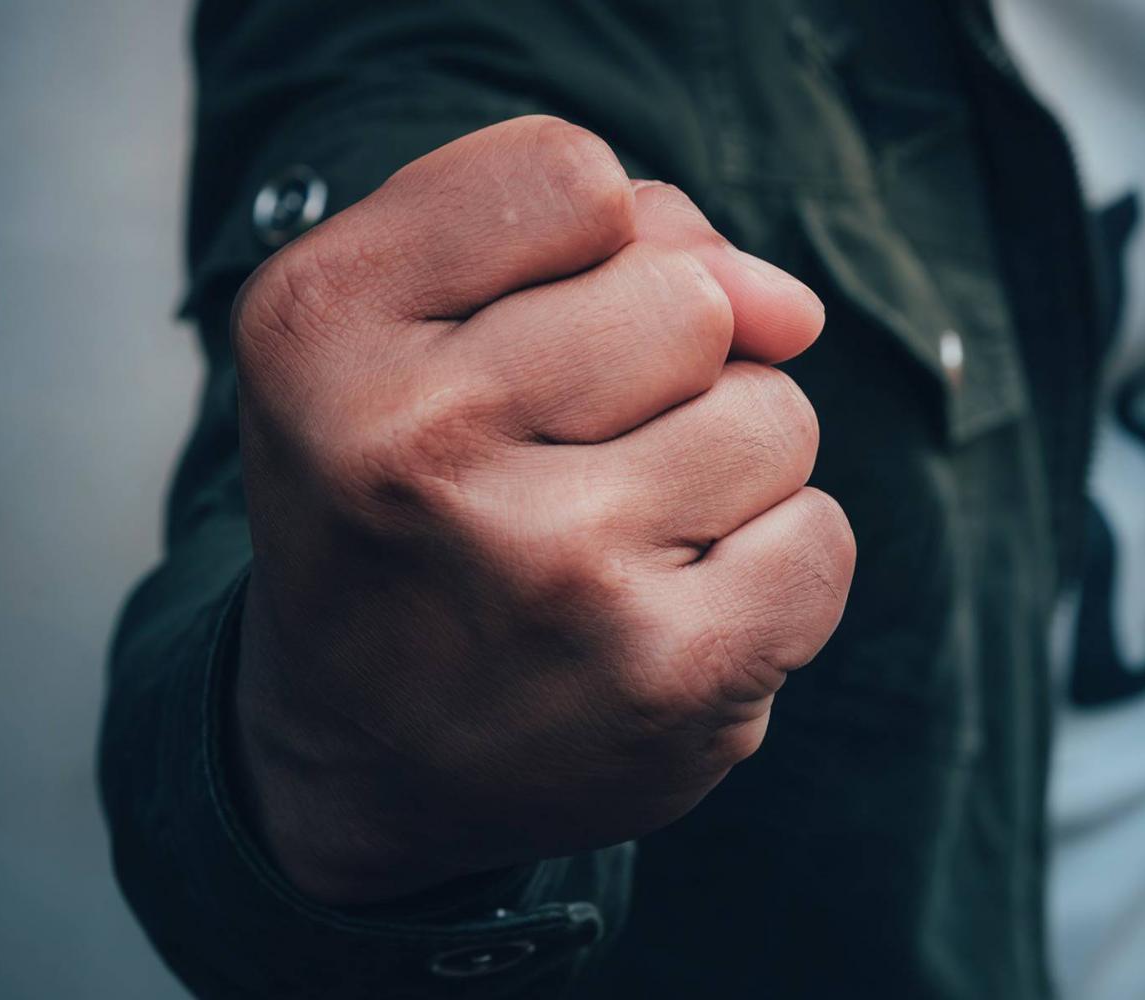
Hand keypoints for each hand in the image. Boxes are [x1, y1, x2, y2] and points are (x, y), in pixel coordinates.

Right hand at [229, 116, 854, 903]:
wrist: (358, 757)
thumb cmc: (403, 507)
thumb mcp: (409, 324)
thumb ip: (592, 240)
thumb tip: (791, 307)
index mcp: (323, 324)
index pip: (572, 175)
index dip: (586, 252)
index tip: (521, 336)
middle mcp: (415, 443)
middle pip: (692, 297)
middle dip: (663, 369)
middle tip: (558, 464)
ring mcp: (549, 566)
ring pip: (774, 414)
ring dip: (721, 473)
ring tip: (608, 545)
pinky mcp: (665, 673)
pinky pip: (822, 537)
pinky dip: (768, 569)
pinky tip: (667, 613)